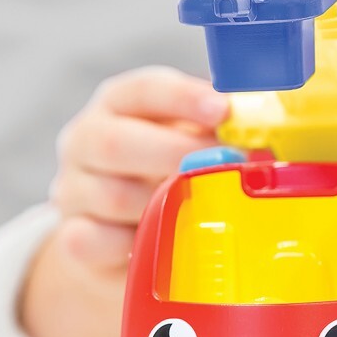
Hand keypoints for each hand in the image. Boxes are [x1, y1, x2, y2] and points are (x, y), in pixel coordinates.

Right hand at [20, 67, 228, 336]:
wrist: (118, 231)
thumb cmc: (162, 175)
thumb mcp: (184, 142)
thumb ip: (212, 132)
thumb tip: (262, 132)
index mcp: (118, 106)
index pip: (143, 90)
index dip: (183, 98)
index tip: (222, 111)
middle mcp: (86, 141)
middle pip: (115, 141)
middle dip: (174, 155)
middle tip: (221, 167)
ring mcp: (73, 189)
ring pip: (111, 195)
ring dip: (160, 205)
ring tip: (201, 210)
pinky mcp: (73, 236)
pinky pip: (93, 240)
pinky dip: (129, 245)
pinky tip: (157, 244)